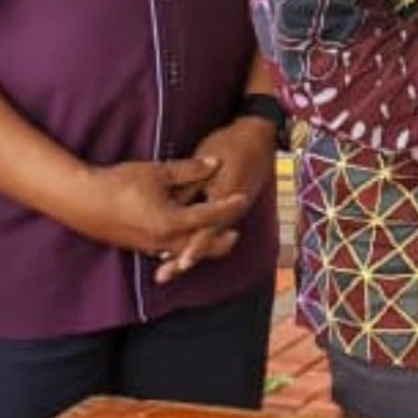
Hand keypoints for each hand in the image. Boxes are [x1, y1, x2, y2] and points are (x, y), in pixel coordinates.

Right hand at [57, 157, 249, 261]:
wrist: (83, 201)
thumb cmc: (120, 183)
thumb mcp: (157, 172)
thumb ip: (189, 170)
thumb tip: (215, 163)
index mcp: (172, 221)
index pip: (209, 215)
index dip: (228, 206)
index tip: (243, 198)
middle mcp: (164, 240)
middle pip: (202, 246)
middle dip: (220, 240)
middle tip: (236, 231)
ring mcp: (151, 247)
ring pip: (184, 251)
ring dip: (201, 245)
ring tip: (213, 237)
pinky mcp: (139, 247)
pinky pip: (168, 251)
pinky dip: (182, 247)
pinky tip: (183, 239)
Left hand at [156, 116, 278, 284]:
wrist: (256, 139)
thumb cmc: (228, 146)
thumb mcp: (207, 161)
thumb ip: (191, 185)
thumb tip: (172, 208)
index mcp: (226, 198)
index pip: (208, 230)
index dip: (193, 249)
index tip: (179, 263)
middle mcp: (231, 213)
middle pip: (205, 244)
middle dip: (183, 261)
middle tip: (162, 277)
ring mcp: (231, 215)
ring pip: (207, 242)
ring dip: (187, 256)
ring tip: (165, 271)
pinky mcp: (228, 213)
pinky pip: (211, 233)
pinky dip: (195, 244)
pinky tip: (176, 252)